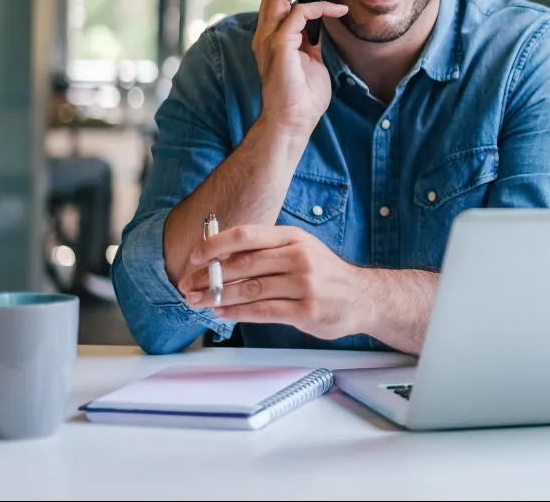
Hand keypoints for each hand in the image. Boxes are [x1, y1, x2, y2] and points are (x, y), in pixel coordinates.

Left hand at [180, 224, 370, 339]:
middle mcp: (298, 257)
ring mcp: (303, 284)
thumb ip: (267, 252)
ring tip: (198, 301)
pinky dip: (237, 313)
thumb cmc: (324, 273)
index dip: (216, 245)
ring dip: (218, 297)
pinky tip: (223, 313)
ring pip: (249, 290)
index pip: (247, 235)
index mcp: (293, 237)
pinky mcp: (305, 310)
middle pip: (243, 264)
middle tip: (188, 285)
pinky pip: (262, 311)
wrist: (361, 296)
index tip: (194, 256)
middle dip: (210, 276)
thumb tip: (223, 257)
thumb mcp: (300, 249)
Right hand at [253, 0, 346, 137]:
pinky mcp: (279, 47)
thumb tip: (319, 23)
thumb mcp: (310, 60)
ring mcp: (268, 40)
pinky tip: (337, 10)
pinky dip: (318, 8)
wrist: (294, 122)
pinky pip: (296, 14)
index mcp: (270, 36)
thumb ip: (310, 40)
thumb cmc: (302, 97)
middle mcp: (264, 34)